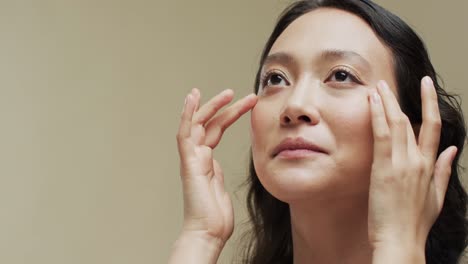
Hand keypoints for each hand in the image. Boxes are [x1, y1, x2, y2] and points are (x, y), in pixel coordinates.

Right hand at [176, 88, 256, 243]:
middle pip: (208, 124)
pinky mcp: (188, 162)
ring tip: (228, 93)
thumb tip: (216, 165)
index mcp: (207, 162)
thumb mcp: (221, 188)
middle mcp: (197, 157)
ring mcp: (191, 158)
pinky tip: (193, 97)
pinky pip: (185, 133)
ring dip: (211, 106)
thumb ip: (218, 174)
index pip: (215, 130)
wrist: (208, 232)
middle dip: (224, 107)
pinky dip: (187, 114)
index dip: (227, 115)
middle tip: (240, 94)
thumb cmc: (216, 217)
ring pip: (197, 124)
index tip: (243, 103)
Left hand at [367, 77, 457, 248]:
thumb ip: (444, 170)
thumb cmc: (415, 222)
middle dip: (399, 99)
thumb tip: (454, 150)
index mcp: (429, 165)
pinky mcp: (385, 168)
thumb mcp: (437, 196)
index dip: (429, 103)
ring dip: (386, 102)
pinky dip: (377, 116)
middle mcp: (417, 160)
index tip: (426, 85)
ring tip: (377, 86)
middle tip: (388, 82)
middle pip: (411, 120)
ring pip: (396, 123)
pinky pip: (382, 135)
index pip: (433, 127)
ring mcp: (402, 163)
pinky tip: (372, 101)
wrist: (401, 240)